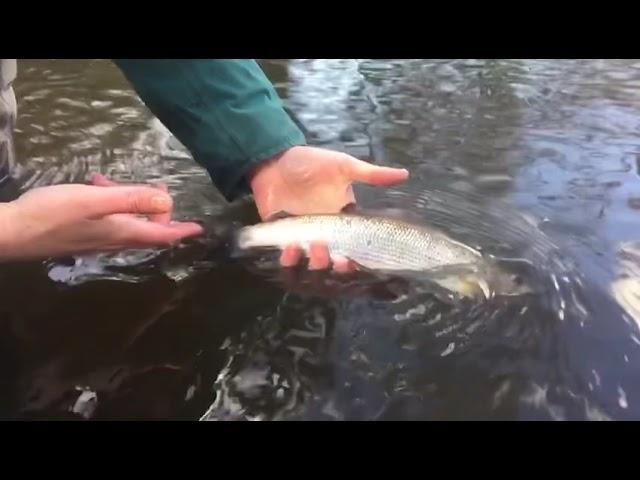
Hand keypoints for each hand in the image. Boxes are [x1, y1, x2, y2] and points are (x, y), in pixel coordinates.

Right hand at [0, 174, 202, 261]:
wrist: (12, 232)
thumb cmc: (53, 214)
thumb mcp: (95, 201)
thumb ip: (131, 199)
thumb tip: (167, 201)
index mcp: (122, 232)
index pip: (161, 235)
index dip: (181, 231)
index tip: (199, 228)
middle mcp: (114, 240)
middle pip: (147, 229)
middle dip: (157, 210)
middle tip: (155, 188)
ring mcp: (96, 239)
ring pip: (126, 221)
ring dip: (129, 202)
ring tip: (110, 181)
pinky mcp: (81, 233)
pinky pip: (108, 218)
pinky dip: (109, 201)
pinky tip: (93, 185)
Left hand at [248, 146, 408, 271]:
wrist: (274, 160)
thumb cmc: (310, 162)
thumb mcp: (342, 165)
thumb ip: (371, 174)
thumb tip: (405, 174)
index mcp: (342, 219)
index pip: (354, 246)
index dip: (355, 258)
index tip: (353, 259)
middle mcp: (325, 232)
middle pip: (334, 260)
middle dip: (335, 265)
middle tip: (334, 256)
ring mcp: (304, 237)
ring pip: (312, 263)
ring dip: (315, 262)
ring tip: (313, 248)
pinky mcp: (282, 238)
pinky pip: (287, 258)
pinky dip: (289, 259)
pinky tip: (290, 250)